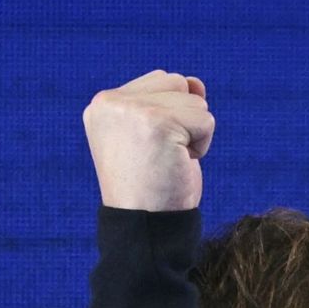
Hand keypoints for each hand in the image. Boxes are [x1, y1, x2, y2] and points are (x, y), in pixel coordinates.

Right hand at [84, 70, 214, 210]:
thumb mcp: (153, 135)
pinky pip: (206, 120)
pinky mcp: (158, 122)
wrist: (144, 226)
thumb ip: (168, 100)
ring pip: (194, 100)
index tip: (147, 150)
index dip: (169, 117)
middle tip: (158, 155)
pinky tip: (178, 165)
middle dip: (181, 120)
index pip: (158, 81)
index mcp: (102, 104)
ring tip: (167, 161)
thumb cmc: (150, 185)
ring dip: (192, 134)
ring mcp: (133, 110)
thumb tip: (195, 82)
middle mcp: (110, 103)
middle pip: (175, 82)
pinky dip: (202, 146)